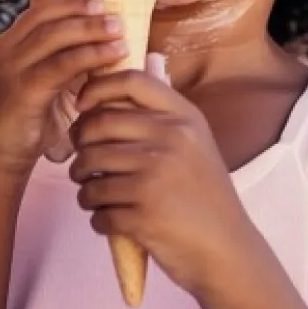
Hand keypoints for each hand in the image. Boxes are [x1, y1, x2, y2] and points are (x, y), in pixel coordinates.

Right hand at [0, 0, 127, 180]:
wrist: (2, 153)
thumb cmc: (33, 115)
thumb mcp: (47, 77)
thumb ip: (64, 53)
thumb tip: (105, 31)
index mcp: (11, 41)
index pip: (38, 4)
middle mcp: (5, 48)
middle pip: (46, 13)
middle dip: (82, 7)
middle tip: (112, 9)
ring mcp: (10, 68)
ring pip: (53, 35)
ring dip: (90, 29)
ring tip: (119, 28)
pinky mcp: (22, 90)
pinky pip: (60, 65)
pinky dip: (90, 56)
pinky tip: (114, 54)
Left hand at [69, 58, 261, 298]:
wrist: (227, 251)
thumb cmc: (204, 196)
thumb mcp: (196, 142)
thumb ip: (167, 108)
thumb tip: (148, 57)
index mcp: (184, 117)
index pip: (129, 80)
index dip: (96, 87)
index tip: (82, 106)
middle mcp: (171, 139)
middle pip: (95, 126)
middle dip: (79, 148)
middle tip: (83, 165)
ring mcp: (155, 175)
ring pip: (87, 169)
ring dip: (83, 187)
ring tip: (96, 195)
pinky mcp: (142, 212)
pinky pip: (95, 208)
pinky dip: (97, 218)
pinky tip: (113, 220)